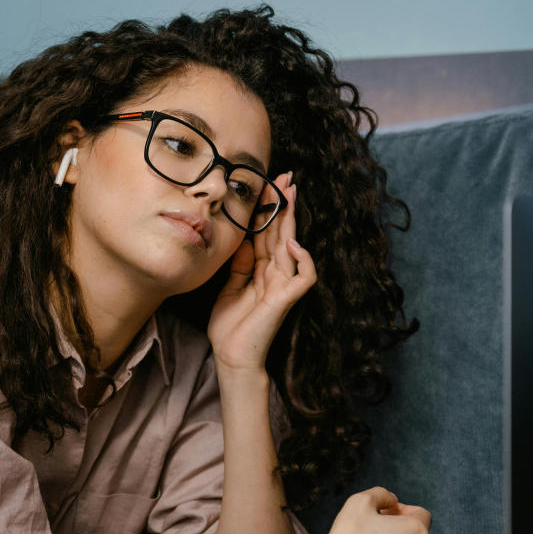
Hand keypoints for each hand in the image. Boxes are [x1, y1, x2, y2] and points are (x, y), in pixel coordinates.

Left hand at [207, 172, 316, 371]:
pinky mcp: (287, 299)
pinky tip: (292, 243)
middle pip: (281, 232)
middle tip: (286, 176)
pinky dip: (303, 259)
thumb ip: (239, 265)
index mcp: (261, 270)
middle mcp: (275, 273)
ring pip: (292, 246)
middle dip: (283, 204)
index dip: (268, 209)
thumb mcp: (228, 288)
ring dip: (291, 219)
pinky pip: (304, 276)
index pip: (267, 233)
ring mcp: (283, 285)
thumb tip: (243, 240)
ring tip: (290, 194)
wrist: (231, 357)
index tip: (267, 183)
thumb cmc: (229, 328)